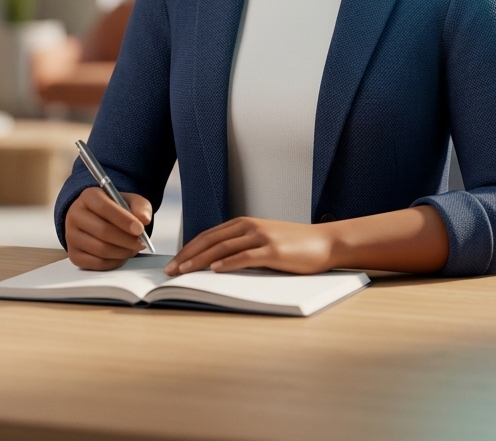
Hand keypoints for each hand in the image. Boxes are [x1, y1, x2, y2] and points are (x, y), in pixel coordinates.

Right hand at [65, 188, 152, 269]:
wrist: (96, 218)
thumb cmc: (114, 209)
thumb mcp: (129, 201)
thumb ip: (140, 207)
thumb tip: (144, 219)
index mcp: (88, 196)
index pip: (104, 207)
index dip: (123, 220)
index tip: (140, 229)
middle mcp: (75, 215)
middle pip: (102, 231)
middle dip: (126, 239)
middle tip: (141, 243)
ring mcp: (72, 236)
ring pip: (100, 249)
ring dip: (122, 252)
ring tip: (133, 248)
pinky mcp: (74, 255)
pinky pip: (97, 263)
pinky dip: (114, 262)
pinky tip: (122, 255)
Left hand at [164, 207, 449, 275]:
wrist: (324, 243)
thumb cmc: (293, 247)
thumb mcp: (263, 241)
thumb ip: (242, 247)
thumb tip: (216, 262)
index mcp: (244, 224)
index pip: (208, 235)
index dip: (189, 248)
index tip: (174, 262)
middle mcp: (249, 227)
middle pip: (210, 240)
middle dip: (188, 255)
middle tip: (171, 270)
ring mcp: (261, 237)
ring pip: (223, 247)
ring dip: (200, 260)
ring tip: (185, 271)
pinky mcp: (273, 250)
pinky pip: (245, 256)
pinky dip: (228, 262)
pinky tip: (216, 270)